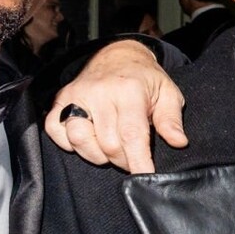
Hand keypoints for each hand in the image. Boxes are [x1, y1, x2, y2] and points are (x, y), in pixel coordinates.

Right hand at [43, 39, 187, 173]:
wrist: (117, 55)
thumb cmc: (144, 80)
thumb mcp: (167, 93)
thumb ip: (171, 119)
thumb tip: (178, 142)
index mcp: (129, 91)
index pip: (131, 135)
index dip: (138, 161)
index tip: (145, 178)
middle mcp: (99, 92)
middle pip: (108, 144)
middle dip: (123, 160)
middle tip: (133, 156)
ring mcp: (76, 95)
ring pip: (80, 140)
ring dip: (97, 155)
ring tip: (112, 148)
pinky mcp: (60, 99)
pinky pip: (56, 131)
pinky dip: (70, 143)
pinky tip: (88, 140)